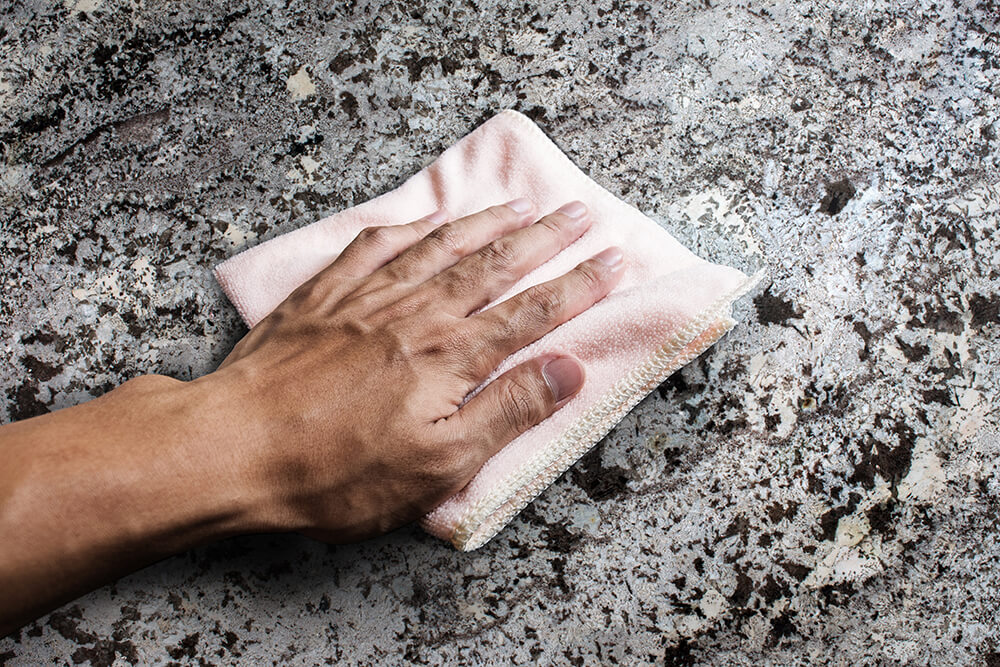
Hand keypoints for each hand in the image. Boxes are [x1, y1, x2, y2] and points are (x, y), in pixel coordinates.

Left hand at [211, 198, 624, 541]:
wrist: (233, 449)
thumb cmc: (336, 473)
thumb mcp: (439, 465)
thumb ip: (507, 411)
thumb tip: (568, 369)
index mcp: (449, 358)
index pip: (531, 312)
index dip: (577, 286)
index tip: (611, 260)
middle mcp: (414, 315)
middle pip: (492, 266)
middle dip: (542, 238)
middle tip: (576, 213)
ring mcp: (365, 299)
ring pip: (438, 247)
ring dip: (483, 223)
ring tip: (517, 204)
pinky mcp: (321, 298)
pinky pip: (371, 247)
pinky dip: (404, 228)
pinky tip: (421, 218)